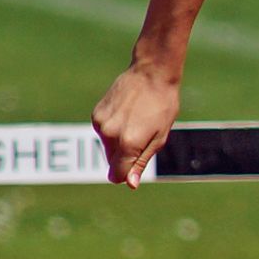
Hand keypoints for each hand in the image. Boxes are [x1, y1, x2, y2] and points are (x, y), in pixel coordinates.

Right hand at [90, 64, 180, 188]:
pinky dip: (112, 129)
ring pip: (107, 146)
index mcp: (128, 143)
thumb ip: (141, 161)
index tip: (136, 164)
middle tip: (142, 134)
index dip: (127, 174)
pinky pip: (103, 132)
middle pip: (112, 161)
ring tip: (135, 120)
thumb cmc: (162, 105)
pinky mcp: (96, 114)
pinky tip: (126, 113)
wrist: (152, 73)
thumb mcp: (160, 137)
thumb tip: (129, 184)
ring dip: (118, 142)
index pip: (117, 175)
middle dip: (125, 157)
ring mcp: (100, 124)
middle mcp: (110, 135)